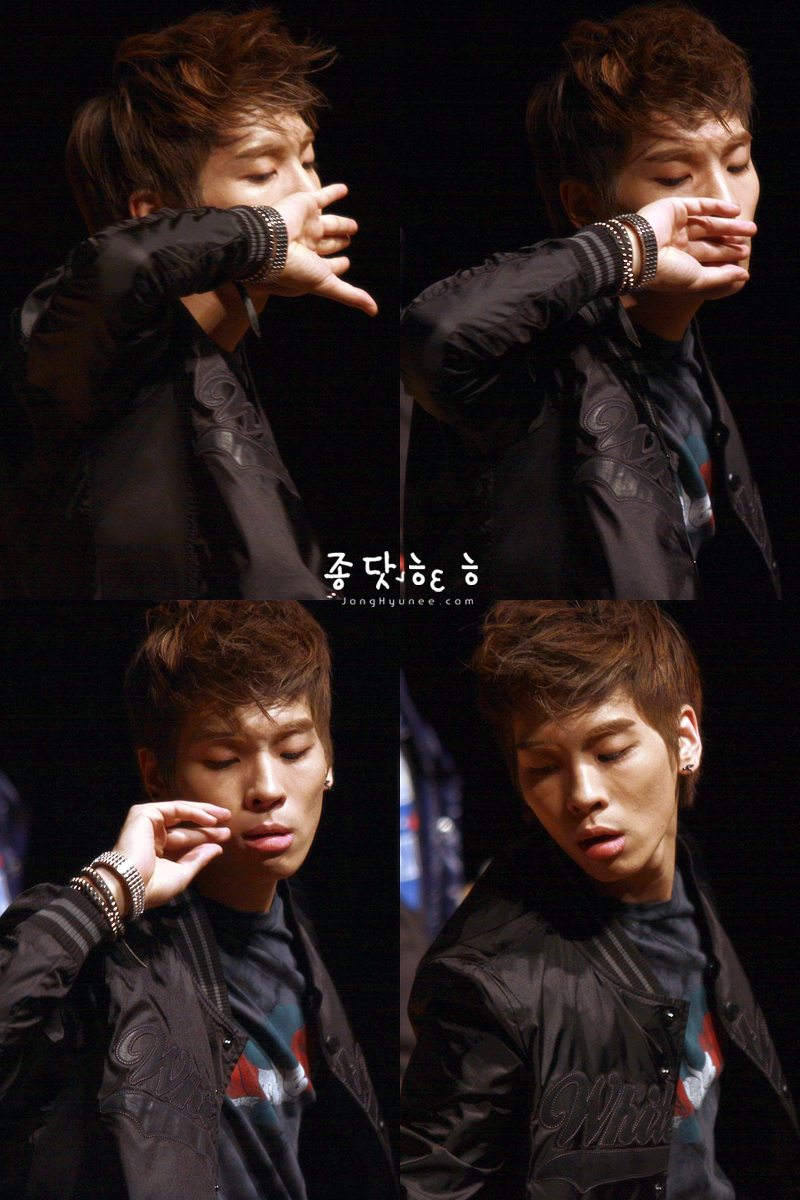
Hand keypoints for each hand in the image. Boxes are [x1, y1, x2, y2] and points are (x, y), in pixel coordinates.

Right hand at [95, 801, 230, 916]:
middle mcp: (150, 834)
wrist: (130, 886)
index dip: (205, 837)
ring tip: (224, 816)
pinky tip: (211, 818)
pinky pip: (174, 809)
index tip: (225, 837)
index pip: (184, 839)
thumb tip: (217, 849)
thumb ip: (198, 858)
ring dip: (203, 812)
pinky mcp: (144, 813)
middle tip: (228, 820)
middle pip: (184, 825)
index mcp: (155, 850)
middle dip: (207, 822)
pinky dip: (193, 812)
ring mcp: (146, 822)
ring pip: (180, 812)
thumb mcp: (182, 873)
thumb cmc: (152, 886)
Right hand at [246, 183, 377, 315]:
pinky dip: (333, 192)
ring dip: (342, 224)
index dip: (339, 265)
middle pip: (329, 243)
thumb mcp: (327, 284)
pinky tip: (344, 189)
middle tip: (348, 240)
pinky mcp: (305, 205)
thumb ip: (350, 295)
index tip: (345, 263)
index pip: (329, 266)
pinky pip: (322, 197)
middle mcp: (308, 244)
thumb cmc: (294, 268)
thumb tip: (373, 310)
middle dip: (339, 243)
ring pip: (328, 223)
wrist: (269, 242)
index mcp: (311, 264)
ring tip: (353, 226)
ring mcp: (307, 224)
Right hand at [629, 197, 755, 293]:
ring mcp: (675, 225)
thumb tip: (744, 276)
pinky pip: (700, 206)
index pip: (707, 257)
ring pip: (707, 223)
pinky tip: (735, 211)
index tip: (744, 256)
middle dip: (730, 241)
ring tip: (750, 228)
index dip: (726, 257)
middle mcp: (676, 243)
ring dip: (729, 225)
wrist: (640, 253)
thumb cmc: (667, 272)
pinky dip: (718, 207)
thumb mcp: (698, 279)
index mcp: (678, 261)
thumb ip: (721, 277)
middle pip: (709, 240)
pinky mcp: (674, 208)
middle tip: (750, 239)